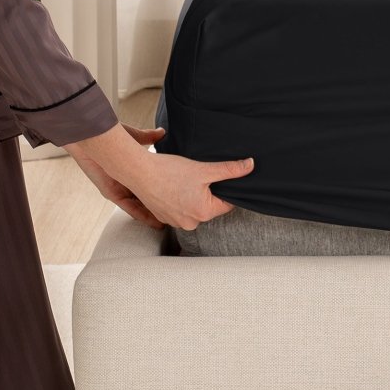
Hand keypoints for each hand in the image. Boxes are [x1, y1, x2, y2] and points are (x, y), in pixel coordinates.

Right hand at [67, 122, 254, 230]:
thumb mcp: (204, 169)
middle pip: (210, 207)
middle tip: (200, 176)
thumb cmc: (170, 170)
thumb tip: (250, 165)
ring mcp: (175, 222)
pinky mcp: (163, 217)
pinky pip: (180, 209)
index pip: (227, 204)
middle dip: (209, 192)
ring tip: (185, 180)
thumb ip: (230, 170)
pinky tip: (174, 186)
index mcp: (204, 213)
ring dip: (194, 196)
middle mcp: (191, 223)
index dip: (226, 189)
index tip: (220, 178)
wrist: (138, 171)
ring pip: (194, 208)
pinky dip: (180, 199)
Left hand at [71, 123, 167, 228]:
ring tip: (169, 224)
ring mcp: (118, 189)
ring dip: (153, 215)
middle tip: (176, 216)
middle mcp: (125, 182)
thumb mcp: (134, 137)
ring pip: (139, 207)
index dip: (162, 191)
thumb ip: (148, 137)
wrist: (92, 136)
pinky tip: (155, 222)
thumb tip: (162, 133)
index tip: (176, 197)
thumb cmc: (108, 134)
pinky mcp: (111, 193)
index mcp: (130, 171)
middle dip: (160, 207)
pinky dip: (142, 215)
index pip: (149, 185)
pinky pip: (129, 208)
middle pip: (146, 199)